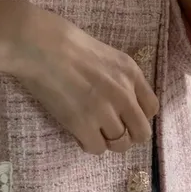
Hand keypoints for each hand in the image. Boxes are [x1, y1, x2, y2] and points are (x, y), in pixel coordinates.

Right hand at [5, 4, 158, 155]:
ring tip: (91, 130)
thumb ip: (120, 78)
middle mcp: (124, 94)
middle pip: (141, 133)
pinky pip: (97, 148)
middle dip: (128, 135)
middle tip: (110, 130)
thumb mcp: (107, 55)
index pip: (151, 109)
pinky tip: (79, 133)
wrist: (38, 45)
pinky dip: (88, 144)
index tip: (124, 116)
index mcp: (131, 73)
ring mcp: (105, 111)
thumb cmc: (66, 43)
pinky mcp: (83, 124)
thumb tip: (122, 101)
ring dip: (106, 140)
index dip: (138, 116)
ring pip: (120, 144)